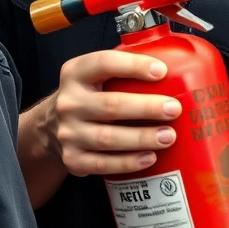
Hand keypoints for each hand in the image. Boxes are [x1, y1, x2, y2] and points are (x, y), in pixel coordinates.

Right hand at [46, 49, 181, 176]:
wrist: (53, 126)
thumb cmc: (88, 97)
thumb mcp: (93, 75)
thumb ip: (122, 68)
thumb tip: (175, 63)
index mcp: (75, 73)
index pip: (103, 63)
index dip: (133, 66)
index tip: (162, 71)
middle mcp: (69, 102)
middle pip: (110, 105)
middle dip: (146, 107)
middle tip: (174, 109)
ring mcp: (68, 133)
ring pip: (108, 138)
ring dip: (142, 138)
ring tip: (168, 136)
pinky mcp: (73, 159)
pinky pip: (103, 164)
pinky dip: (128, 162)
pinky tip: (149, 158)